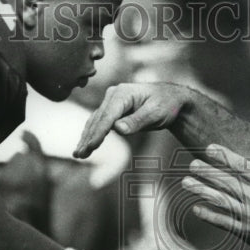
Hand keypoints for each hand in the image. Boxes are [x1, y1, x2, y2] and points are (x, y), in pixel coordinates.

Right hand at [73, 82, 187, 158]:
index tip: (91, 146)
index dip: (98, 133)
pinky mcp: (112, 109)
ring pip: (95, 122)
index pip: (107, 116)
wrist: (172, 98)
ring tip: (78, 154)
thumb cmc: (166, 104)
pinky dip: (92, 134)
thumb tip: (118, 129)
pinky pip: (99, 123)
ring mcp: (111, 101)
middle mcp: (113, 95)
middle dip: (88, 138)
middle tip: (79, 155)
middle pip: (98, 120)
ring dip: (86, 138)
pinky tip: (85, 145)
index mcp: (123, 93)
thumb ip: (137, 121)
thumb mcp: (156, 112)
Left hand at [182, 143, 249, 249]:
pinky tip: (196, 209)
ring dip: (202, 190)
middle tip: (192, 164)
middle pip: (226, 182)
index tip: (210, 148)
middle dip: (207, 172)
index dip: (224, 156)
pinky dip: (209, 215)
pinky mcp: (245, 231)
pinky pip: (223, 222)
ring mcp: (248, 216)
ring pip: (220, 200)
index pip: (242, 166)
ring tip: (187, 183)